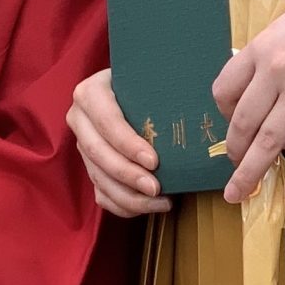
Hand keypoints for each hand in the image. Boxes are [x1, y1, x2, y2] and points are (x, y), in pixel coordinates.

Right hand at [68, 68, 166, 218]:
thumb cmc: (146, 85)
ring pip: (98, 177)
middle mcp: (80, 119)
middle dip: (128, 175)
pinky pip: (101, 193)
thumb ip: (161, 84)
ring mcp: (82, 144)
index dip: (127, 144)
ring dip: (129, 196)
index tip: (154, 161)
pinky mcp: (89, 166)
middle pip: (97, 153)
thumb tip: (205, 102)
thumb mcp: (147, 78)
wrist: (131, 90)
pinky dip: (124, 205)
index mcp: (90, 93)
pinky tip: (150, 206)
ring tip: (160, 202)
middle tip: (156, 188)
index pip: (106, 121)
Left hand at [217, 0, 284, 203]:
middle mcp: (275, 70)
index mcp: (258, 49)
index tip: (231, 124)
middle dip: (233, 154)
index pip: (223, 90)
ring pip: (269, 141)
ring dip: (251, 172)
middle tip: (230, 175)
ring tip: (240, 194)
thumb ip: (268, 57)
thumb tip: (257, 90)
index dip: (223, 114)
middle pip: (241, 123)